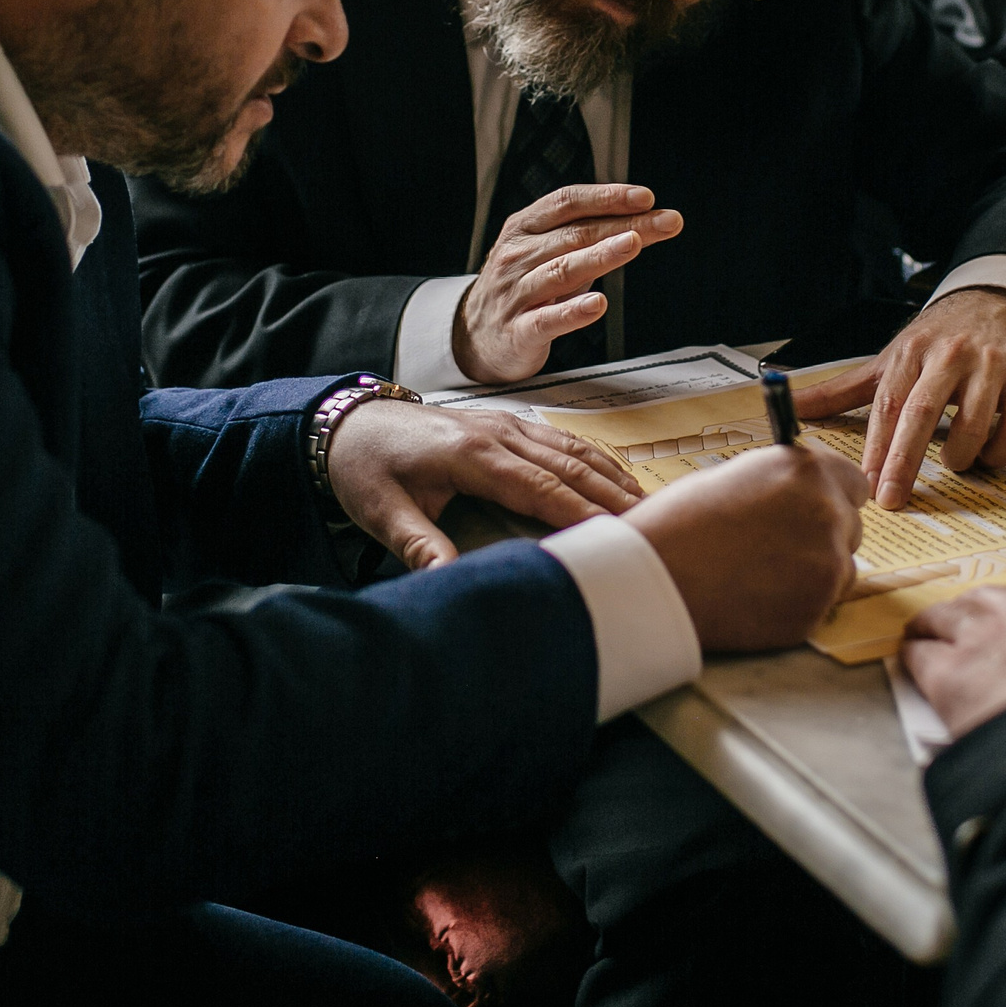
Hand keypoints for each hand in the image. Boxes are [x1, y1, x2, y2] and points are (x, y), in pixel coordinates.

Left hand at [326, 400, 642, 569]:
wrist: (349, 423)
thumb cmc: (366, 469)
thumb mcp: (383, 513)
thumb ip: (419, 546)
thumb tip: (451, 583)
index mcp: (472, 454)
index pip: (540, 488)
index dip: (580, 514)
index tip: (615, 539)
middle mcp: (498, 433)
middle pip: (569, 467)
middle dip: (613, 498)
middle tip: (655, 530)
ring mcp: (505, 424)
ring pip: (573, 450)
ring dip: (612, 477)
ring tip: (651, 508)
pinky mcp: (506, 424)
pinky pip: (562, 440)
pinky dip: (595, 460)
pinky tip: (616, 478)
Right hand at [453, 184, 683, 383]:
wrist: (472, 336)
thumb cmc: (522, 287)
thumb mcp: (545, 252)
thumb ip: (584, 237)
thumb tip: (641, 221)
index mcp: (524, 228)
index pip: (568, 203)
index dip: (607, 197)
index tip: (646, 198)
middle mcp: (518, 255)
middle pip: (575, 234)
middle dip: (625, 224)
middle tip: (666, 221)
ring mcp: (515, 293)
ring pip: (562, 270)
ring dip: (600, 255)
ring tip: (633, 243)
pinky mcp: (518, 331)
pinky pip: (548, 319)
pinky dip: (574, 311)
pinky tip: (599, 304)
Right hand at [624, 444, 868, 650]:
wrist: (654, 579)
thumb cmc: (679, 523)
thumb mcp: (734, 479)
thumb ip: (781, 485)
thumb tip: (798, 496)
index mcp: (806, 471)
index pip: (854, 483)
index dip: (833, 497)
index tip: (814, 510)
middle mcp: (827, 512)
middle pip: (852, 527)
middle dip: (824, 537)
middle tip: (778, 549)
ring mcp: (827, 565)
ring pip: (841, 570)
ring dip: (814, 574)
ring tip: (761, 576)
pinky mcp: (816, 609)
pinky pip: (820, 605)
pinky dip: (796, 605)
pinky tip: (755, 598)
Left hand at [796, 287, 1005, 508]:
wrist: (999, 300)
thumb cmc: (937, 339)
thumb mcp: (888, 359)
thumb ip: (840, 390)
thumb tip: (787, 408)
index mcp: (911, 353)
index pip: (887, 405)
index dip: (875, 449)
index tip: (863, 485)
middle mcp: (949, 356)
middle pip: (922, 413)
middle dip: (904, 460)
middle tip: (892, 497)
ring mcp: (990, 365)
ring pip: (974, 425)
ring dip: (961, 457)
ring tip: (953, 463)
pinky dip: (999, 453)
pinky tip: (988, 455)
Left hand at [902, 588, 1005, 738]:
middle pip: (993, 601)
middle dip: (980, 614)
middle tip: (971, 631)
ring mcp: (990, 641)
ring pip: (950, 615)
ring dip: (941, 626)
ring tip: (930, 636)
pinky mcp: (952, 675)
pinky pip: (920, 653)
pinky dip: (915, 657)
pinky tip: (913, 663)